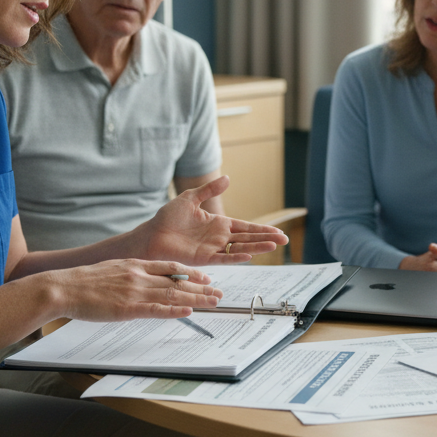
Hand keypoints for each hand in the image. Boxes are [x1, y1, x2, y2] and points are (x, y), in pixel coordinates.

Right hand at [48, 260, 222, 320]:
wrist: (63, 287)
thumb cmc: (82, 281)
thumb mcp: (111, 269)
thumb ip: (129, 274)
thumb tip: (141, 281)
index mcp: (135, 264)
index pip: (170, 267)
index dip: (191, 273)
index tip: (205, 277)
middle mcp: (139, 275)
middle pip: (177, 282)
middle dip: (201, 288)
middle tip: (219, 293)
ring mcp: (134, 291)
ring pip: (173, 295)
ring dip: (196, 299)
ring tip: (214, 302)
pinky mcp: (127, 308)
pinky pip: (156, 310)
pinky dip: (174, 311)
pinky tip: (188, 312)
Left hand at [134, 175, 287, 264]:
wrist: (151, 235)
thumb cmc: (167, 218)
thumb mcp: (190, 198)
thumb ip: (209, 190)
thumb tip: (227, 178)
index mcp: (218, 224)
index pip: (245, 227)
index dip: (261, 229)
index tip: (278, 231)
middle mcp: (218, 238)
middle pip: (248, 238)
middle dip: (266, 239)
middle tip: (285, 239)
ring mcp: (212, 249)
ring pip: (240, 249)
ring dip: (257, 247)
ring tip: (274, 246)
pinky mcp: (203, 258)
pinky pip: (223, 258)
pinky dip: (236, 257)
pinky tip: (249, 255)